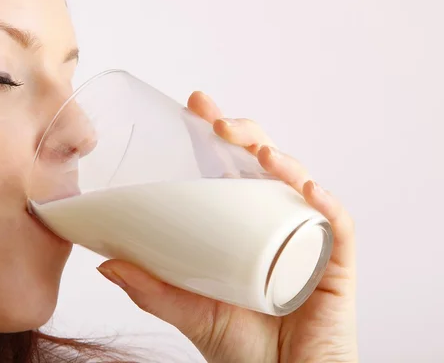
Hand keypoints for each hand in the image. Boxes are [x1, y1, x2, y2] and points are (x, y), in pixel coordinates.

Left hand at [97, 92, 357, 362]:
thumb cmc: (246, 350)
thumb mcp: (193, 311)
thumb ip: (153, 289)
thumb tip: (106, 262)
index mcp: (247, 227)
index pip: (234, 169)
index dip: (219, 135)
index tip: (196, 105)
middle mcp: (279, 223)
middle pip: (267, 165)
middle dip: (246, 134)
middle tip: (216, 120)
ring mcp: (308, 238)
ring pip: (302, 185)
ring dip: (283, 161)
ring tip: (258, 151)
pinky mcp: (335, 264)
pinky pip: (338, 227)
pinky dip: (326, 204)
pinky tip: (309, 189)